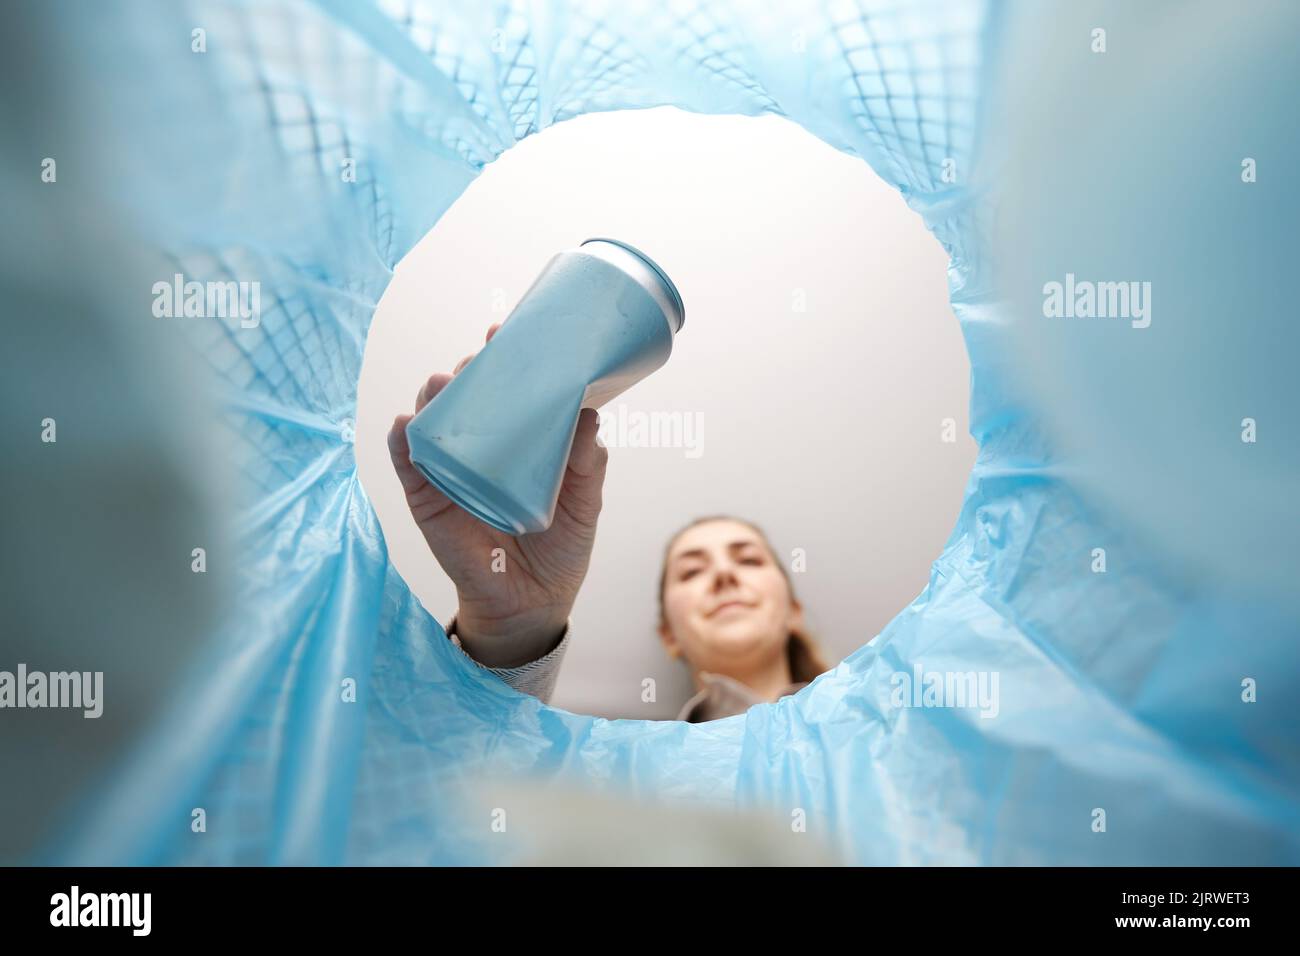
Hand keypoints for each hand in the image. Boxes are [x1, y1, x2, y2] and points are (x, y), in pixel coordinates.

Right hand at [386, 322, 608, 667]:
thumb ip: (588, 461)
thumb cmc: (562, 546)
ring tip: (440, 383)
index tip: (504, 330)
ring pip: (431, 423)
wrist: (534, 604)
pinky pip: (409, 468)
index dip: (502, 357)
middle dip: (466, 371)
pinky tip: (405, 425)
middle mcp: (480, 448)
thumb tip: (587, 414)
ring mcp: (450, 471)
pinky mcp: (429, 502)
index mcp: (518, 440)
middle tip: (478, 359)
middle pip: (464, 397)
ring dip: (430, 398)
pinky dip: (403, 445)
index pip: (505, 389)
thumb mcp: (586, 500)